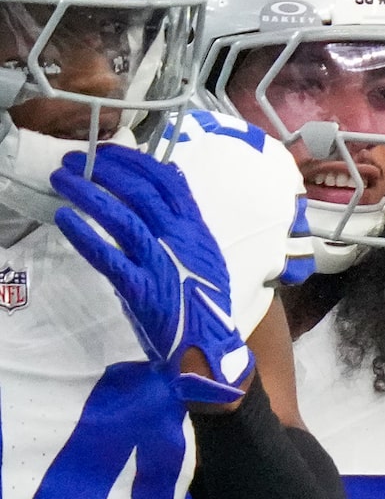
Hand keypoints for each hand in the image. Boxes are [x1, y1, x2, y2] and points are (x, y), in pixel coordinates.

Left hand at [52, 146, 252, 407]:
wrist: (209, 348)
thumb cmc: (203, 302)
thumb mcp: (204, 254)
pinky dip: (85, 235)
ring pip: (123, 219)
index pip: (168, 182)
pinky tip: (65, 219)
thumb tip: (170, 179)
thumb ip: (185, 220)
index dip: (134, 161)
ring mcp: (163, 264)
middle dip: (104, 170)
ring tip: (62, 179)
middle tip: (74, 160)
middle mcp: (182, 242)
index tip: (107, 150)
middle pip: (141, 193)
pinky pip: (109, 256)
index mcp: (197, 231)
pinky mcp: (143, 289)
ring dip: (88, 194)